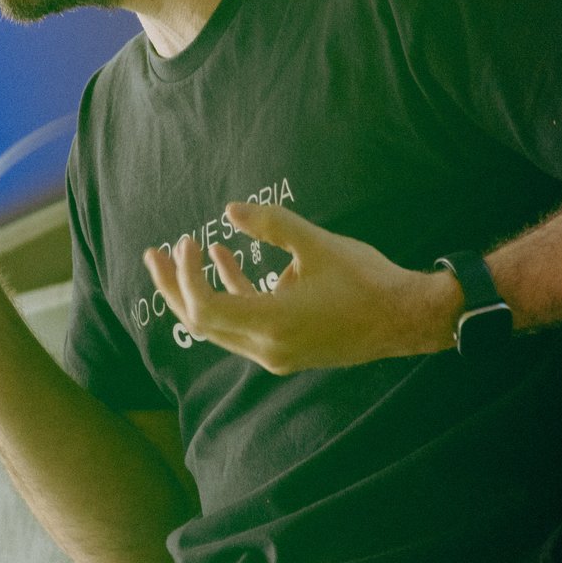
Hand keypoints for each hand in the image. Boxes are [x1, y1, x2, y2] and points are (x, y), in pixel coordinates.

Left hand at [142, 202, 457, 374]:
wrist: (407, 318)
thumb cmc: (367, 280)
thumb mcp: (318, 244)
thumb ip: (272, 226)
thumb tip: (229, 209)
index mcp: (272, 324)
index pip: (204, 307)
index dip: (186, 276)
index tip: (188, 241)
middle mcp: (266, 347)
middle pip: (200, 323)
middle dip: (173, 287)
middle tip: (154, 255)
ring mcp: (275, 353)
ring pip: (218, 327)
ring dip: (197, 292)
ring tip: (179, 255)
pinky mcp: (284, 350)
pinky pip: (242, 326)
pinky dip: (230, 297)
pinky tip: (226, 259)